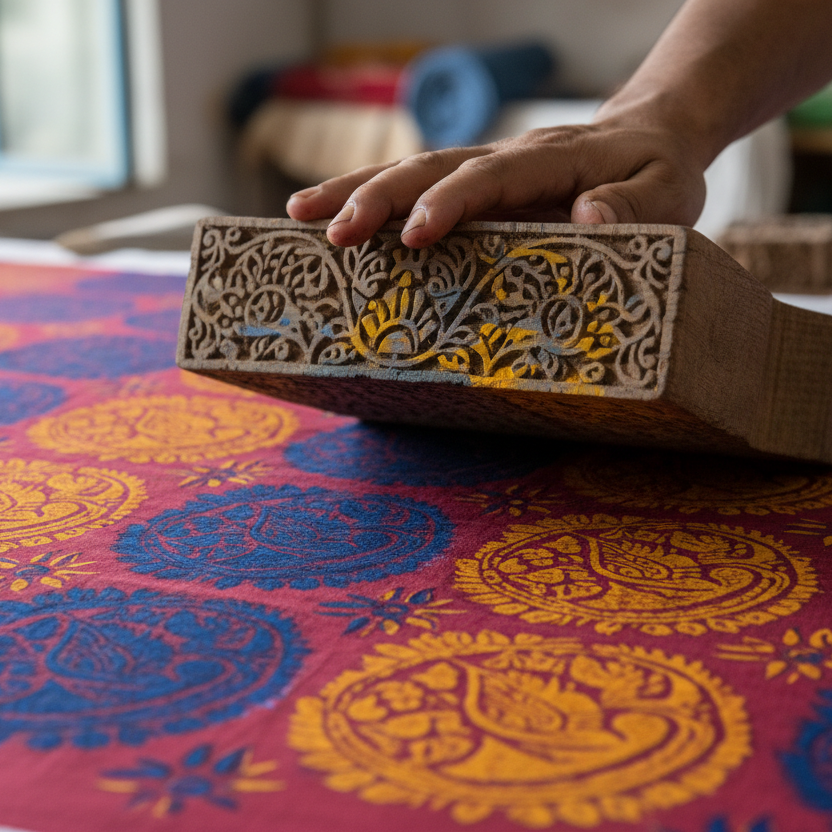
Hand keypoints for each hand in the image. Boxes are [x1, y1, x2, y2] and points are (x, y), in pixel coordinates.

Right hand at [286, 117, 707, 247]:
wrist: (650, 134)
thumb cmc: (659, 172)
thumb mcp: (669, 194)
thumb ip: (634, 206)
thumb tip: (590, 216)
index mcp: (553, 159)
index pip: (493, 175)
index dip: (451, 203)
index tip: (414, 235)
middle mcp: (509, 155)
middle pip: (433, 166)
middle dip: (379, 198)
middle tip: (333, 233)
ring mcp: (487, 165)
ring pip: (413, 169)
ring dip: (357, 191)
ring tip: (302, 216)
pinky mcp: (477, 181)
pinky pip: (419, 185)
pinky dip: (374, 198)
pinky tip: (335, 215)